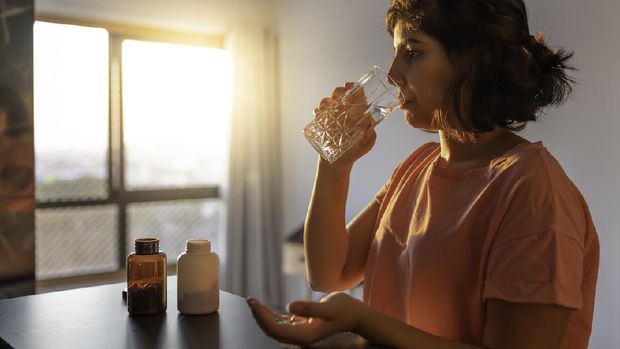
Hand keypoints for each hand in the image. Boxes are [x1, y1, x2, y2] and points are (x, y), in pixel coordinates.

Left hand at [247, 292, 364, 346]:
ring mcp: (301, 332)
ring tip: (253, 301)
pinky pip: (282, 323)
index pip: (277, 330)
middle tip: (250, 300)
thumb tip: (290, 307)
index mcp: (306, 336)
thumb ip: (310, 309)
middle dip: (259, 316)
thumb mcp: (330, 307)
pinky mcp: (302, 325)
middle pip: (273, 331)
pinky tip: (263, 307)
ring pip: (275, 328)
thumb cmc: (344, 309)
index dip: (263, 318)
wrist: (354, 314)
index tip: (254, 303)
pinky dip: (271, 315)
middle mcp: (301, 337)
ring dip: (263, 316)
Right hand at [313, 83, 377, 168]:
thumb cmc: (354, 152)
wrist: (337, 163)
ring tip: (325, 107)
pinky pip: (318, 112)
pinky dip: (317, 110)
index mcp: (358, 114)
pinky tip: (318, 113)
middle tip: (336, 96)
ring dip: (326, 100)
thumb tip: (370, 128)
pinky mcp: (323, 123)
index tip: (348, 86)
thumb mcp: (366, 145)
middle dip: (337, 91)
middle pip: (341, 95)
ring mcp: (333, 117)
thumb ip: (370, 137)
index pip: (357, 95)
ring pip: (328, 101)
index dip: (354, 87)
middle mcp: (345, 112)